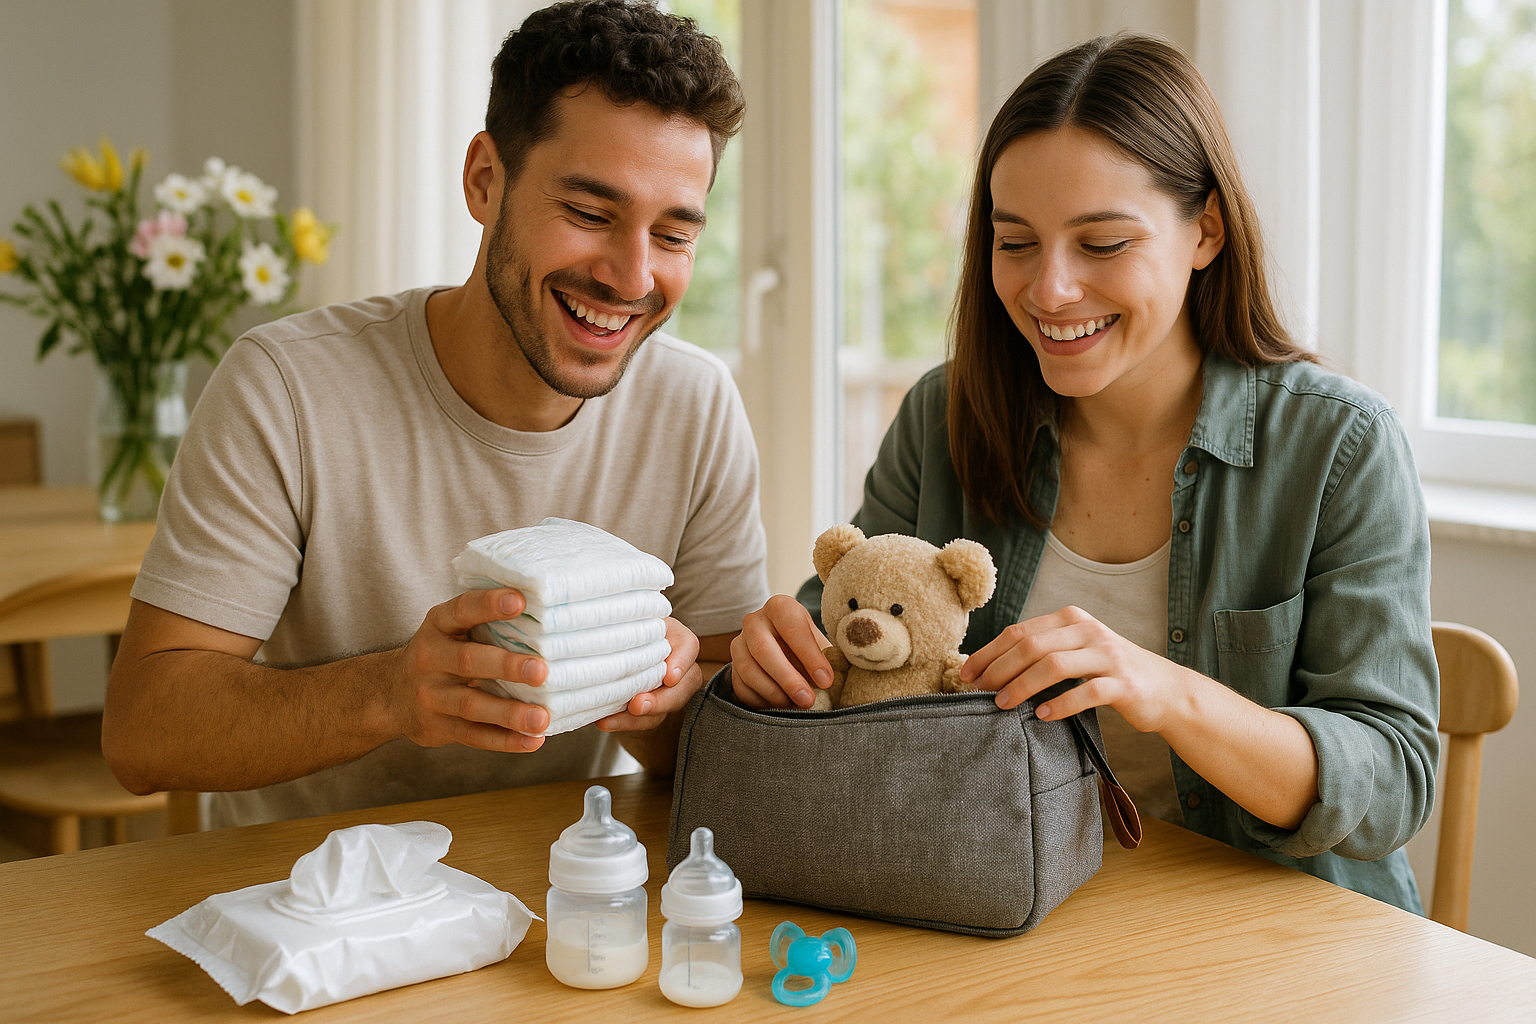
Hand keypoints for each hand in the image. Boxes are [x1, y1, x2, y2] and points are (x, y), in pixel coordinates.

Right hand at [392, 588, 553, 752]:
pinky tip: (532, 740)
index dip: (489, 604)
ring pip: (472, 705)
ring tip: (541, 717)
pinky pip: (473, 736)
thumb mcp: (449, 629)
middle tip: (541, 670)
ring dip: (509, 713)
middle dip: (505, 665)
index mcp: (438, 626)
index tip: (520, 600)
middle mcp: (430, 658)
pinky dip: (505, 740)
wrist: (389, 695)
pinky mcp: (437, 727)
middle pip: (468, 661)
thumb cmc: (441, 654)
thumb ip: (484, 623)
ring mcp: (431, 696)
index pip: (463, 609)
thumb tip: (547, 618)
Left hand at [596, 617, 702, 731]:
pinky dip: (624, 723)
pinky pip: (647, 722)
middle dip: (662, 699)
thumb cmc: (623, 636)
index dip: (681, 661)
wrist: (618, 661)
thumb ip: (621, 634)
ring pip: (667, 707)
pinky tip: (605, 722)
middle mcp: (678, 663)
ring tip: (612, 719)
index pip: (688, 646)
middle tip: (638, 705)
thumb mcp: (625, 628)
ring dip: (640, 717)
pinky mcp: (657, 711)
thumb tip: (596, 636)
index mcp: (673, 636)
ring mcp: (671, 689)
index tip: (669, 677)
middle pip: (685, 684)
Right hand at [729, 594, 833, 708]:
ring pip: (748, 670)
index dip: (810, 656)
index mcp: (780, 607)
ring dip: (773, 693)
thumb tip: (832, 682)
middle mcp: (754, 621)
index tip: (825, 681)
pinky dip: (759, 701)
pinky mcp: (732, 666)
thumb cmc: (807, 645)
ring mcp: (739, 643)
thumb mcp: (820, 643)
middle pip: (763, 649)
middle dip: (787, 679)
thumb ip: (827, 658)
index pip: (792, 627)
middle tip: (807, 700)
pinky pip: (740, 686)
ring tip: (794, 706)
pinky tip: (778, 707)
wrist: (785, 647)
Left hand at [959, 605, 1190, 730]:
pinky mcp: (1124, 683)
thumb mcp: (1076, 651)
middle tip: (978, 692)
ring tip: (1002, 704)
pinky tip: (1042, 716)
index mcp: (1071, 619)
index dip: (989, 653)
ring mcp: (1108, 655)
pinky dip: (1060, 705)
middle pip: (1032, 646)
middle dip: (999, 669)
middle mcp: (1089, 631)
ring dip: (1022, 686)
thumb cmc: (1109, 672)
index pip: (1019, 631)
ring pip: (1054, 666)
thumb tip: (990, 669)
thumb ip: (1043, 651)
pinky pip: (1086, 692)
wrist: (1165, 688)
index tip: (966, 674)